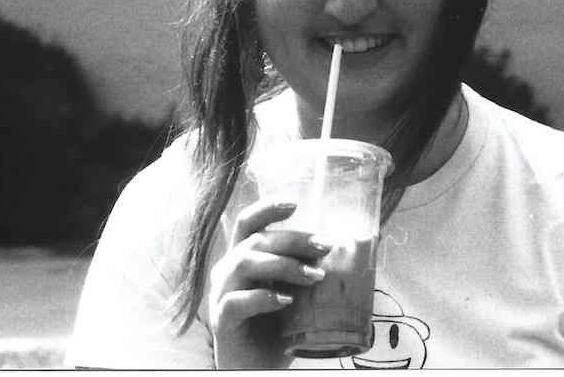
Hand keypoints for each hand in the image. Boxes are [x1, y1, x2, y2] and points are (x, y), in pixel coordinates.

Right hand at [208, 199, 332, 367]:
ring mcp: (221, 294)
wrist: (256, 367)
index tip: (295, 202)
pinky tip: (287, 301)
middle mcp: (227, 271)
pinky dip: (264, 298)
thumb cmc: (276, 327)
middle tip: (325, 245)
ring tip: (315, 276)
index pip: (248, 223)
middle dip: (293, 239)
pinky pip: (237, 301)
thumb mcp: (292, 292)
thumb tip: (343, 251)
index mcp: (241, 258)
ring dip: (284, 265)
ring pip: (245, 264)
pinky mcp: (221, 320)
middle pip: (255, 241)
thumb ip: (303, 271)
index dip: (268, 208)